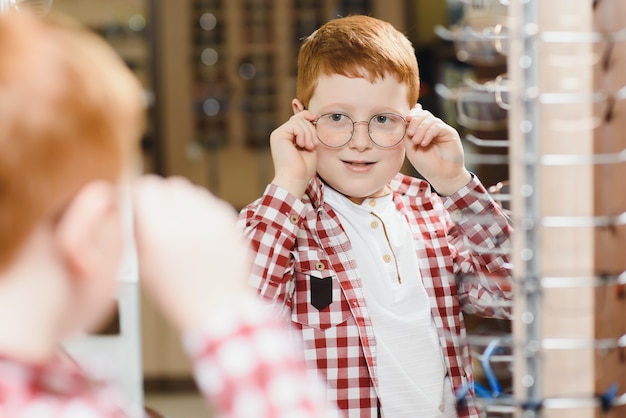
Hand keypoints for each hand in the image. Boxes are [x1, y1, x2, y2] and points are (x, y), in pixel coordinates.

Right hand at [132, 175, 254, 332]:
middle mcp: (188, 218)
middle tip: (160, 217)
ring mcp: (212, 218)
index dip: (139, 194)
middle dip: (162, 197)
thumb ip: (137, 229)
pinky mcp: (230, 221)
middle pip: (170, 185)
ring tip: (181, 228)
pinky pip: (210, 202)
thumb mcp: (144, 265)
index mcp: (161, 231)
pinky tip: (200, 234)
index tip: (137, 203)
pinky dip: (202, 212)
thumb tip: (133, 204)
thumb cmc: (177, 294)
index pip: (146, 187)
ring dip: (183, 202)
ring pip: (192, 191)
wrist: (218, 309)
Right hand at [269, 110, 318, 197]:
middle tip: (314, 144)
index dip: (308, 116)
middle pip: (299, 118)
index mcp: (288, 137)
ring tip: (309, 147)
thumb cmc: (303, 168)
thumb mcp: (309, 146)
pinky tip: (302, 145)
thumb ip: (309, 132)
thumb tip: (312, 117)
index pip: (298, 119)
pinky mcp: (277, 135)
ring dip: (308, 133)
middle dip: (311, 129)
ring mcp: (278, 134)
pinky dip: (303, 134)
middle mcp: (281, 135)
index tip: (316, 120)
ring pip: (298, 120)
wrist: (295, 179)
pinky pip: (295, 124)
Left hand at [404, 104, 470, 194]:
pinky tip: (424, 143)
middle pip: (423, 114)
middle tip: (410, 134)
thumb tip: (404, 122)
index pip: (418, 115)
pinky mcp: (450, 133)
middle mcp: (433, 128)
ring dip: (420, 129)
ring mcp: (442, 130)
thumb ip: (407, 136)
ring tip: (417, 142)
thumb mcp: (412, 150)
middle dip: (414, 121)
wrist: (442, 176)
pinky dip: (428, 133)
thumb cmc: (427, 165)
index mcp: (423, 131)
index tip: (405, 119)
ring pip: (430, 119)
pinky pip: (437, 126)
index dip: (411, 114)